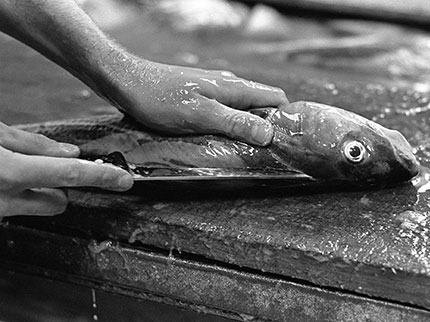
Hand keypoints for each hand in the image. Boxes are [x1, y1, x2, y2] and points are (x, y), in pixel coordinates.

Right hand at [0, 123, 132, 216]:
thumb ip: (29, 143)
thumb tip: (67, 152)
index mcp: (8, 172)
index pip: (70, 174)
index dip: (101, 176)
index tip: (122, 179)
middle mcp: (3, 201)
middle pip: (58, 201)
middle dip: (58, 186)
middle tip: (36, 166)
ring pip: (35, 208)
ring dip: (34, 193)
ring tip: (9, 171)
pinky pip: (13, 209)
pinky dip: (11, 196)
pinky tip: (0, 181)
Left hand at [109, 60, 287, 145]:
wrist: (126, 82)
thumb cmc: (160, 98)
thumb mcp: (200, 114)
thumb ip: (234, 122)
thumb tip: (268, 133)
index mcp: (234, 87)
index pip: (275, 98)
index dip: (284, 118)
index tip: (284, 142)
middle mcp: (228, 86)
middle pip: (260, 106)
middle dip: (265, 128)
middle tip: (261, 154)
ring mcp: (213, 91)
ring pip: (241, 111)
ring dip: (244, 130)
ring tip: (240, 152)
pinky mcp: (200, 98)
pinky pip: (223, 113)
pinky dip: (227, 127)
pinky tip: (218, 141)